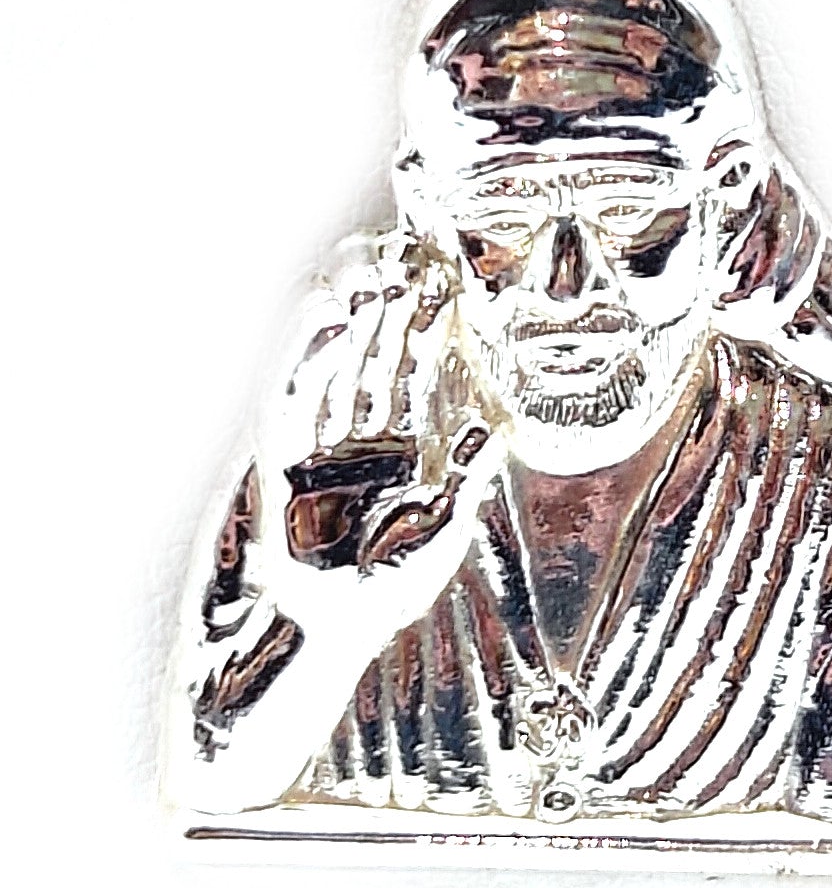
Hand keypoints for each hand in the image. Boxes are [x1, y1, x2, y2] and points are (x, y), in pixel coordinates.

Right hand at [252, 238, 501, 641]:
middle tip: (407, 255)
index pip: (414, 377)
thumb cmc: (377, 596)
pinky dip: (308, 355)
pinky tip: (324, 316)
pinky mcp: (282, 458)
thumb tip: (493, 428)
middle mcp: (358, 442)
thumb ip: (464, 480)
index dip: (428, 332)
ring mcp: (319, 447)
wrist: (317, 633)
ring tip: (368, 267)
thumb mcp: (438, 534)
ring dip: (352, 318)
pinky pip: (297, 394)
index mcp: (398, 455)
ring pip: (336, 365)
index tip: (444, 285)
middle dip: (390, 309)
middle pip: (374, 359)